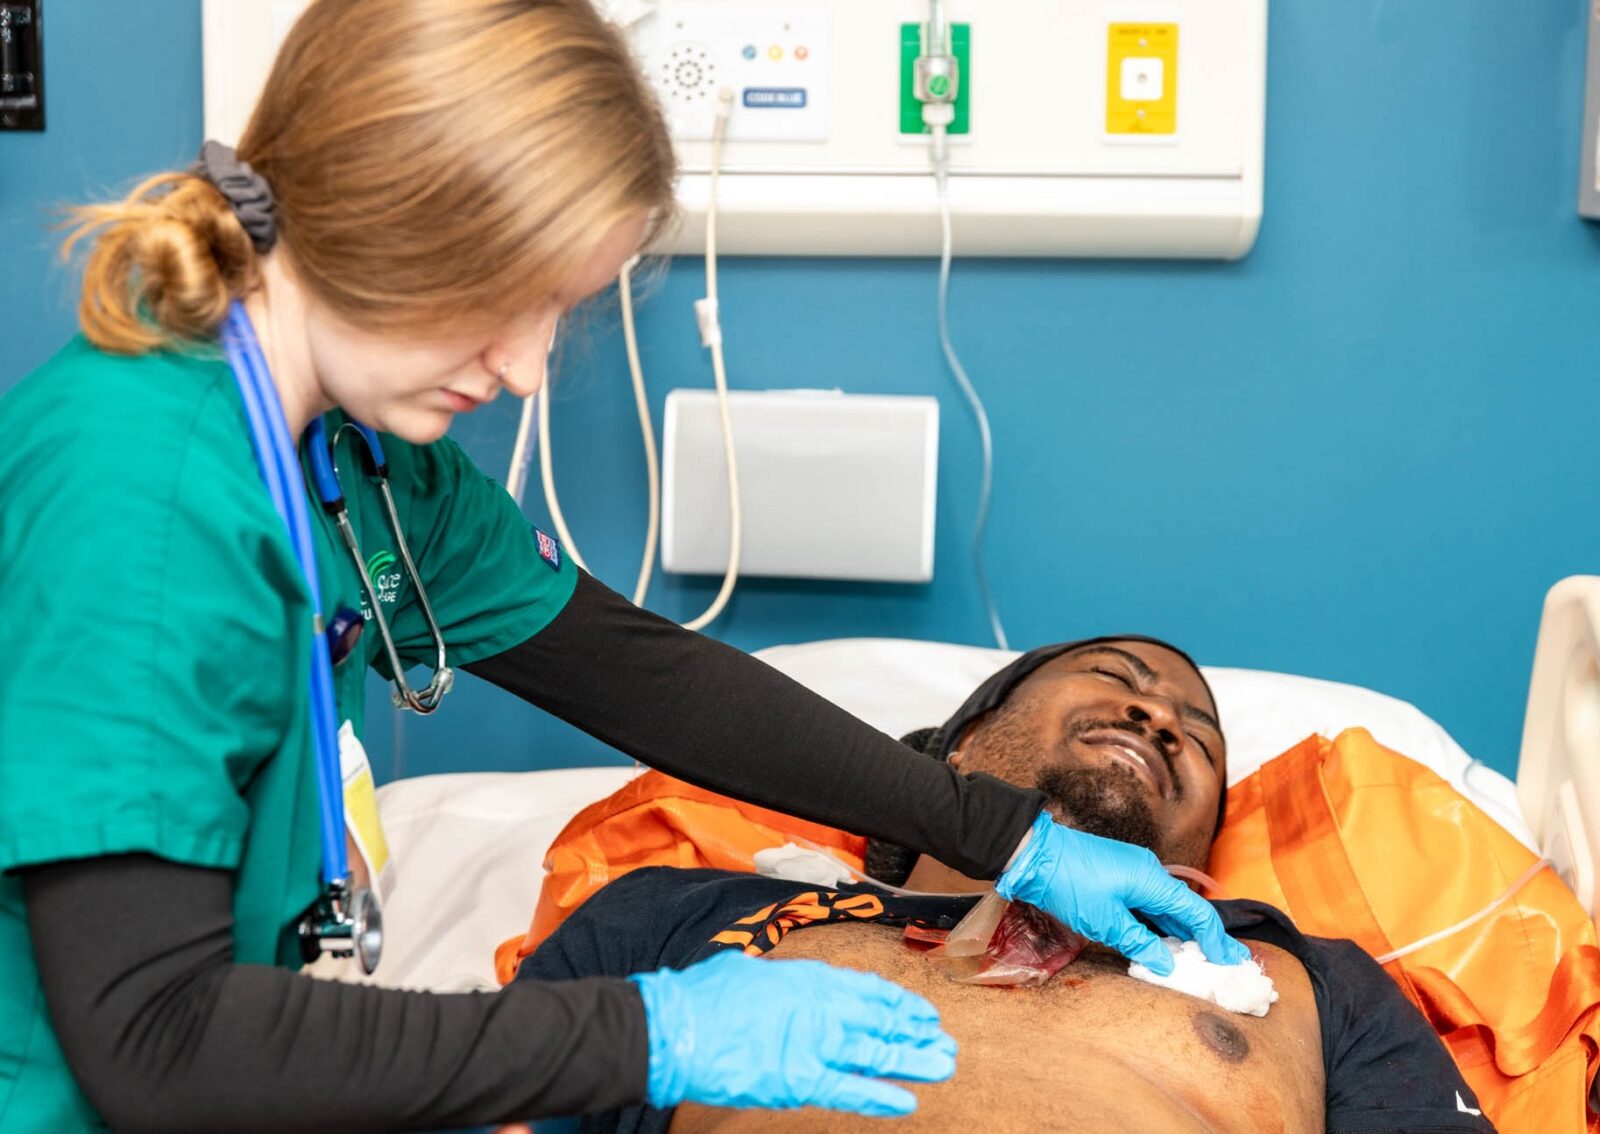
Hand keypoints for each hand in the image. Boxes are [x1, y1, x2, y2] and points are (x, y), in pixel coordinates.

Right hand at [629, 949, 955, 1114]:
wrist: (674, 1028)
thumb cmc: (702, 997)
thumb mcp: (750, 970)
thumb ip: (779, 981)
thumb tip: (784, 987)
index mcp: (809, 978)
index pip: (868, 989)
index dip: (898, 1002)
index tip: (920, 1010)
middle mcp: (821, 1008)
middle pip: (881, 1021)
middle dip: (914, 1031)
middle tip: (942, 1039)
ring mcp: (814, 1045)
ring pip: (877, 1053)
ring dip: (913, 1059)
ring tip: (943, 1063)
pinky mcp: (800, 1081)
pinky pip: (851, 1090)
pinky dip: (881, 1096)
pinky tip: (908, 1100)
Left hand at [995, 811, 1248, 974]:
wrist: (1032, 854)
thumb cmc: (1068, 883)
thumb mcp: (1105, 921)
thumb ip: (1139, 942)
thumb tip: (1165, 963)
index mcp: (1152, 880)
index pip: (1196, 912)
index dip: (1214, 939)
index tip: (1228, 962)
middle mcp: (1149, 872)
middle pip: (1186, 908)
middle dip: (1207, 936)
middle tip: (1229, 960)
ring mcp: (1132, 872)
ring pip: (1167, 906)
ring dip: (1183, 931)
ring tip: (1202, 955)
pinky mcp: (1117, 877)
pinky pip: (1149, 902)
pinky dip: (1161, 923)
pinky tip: (1166, 940)